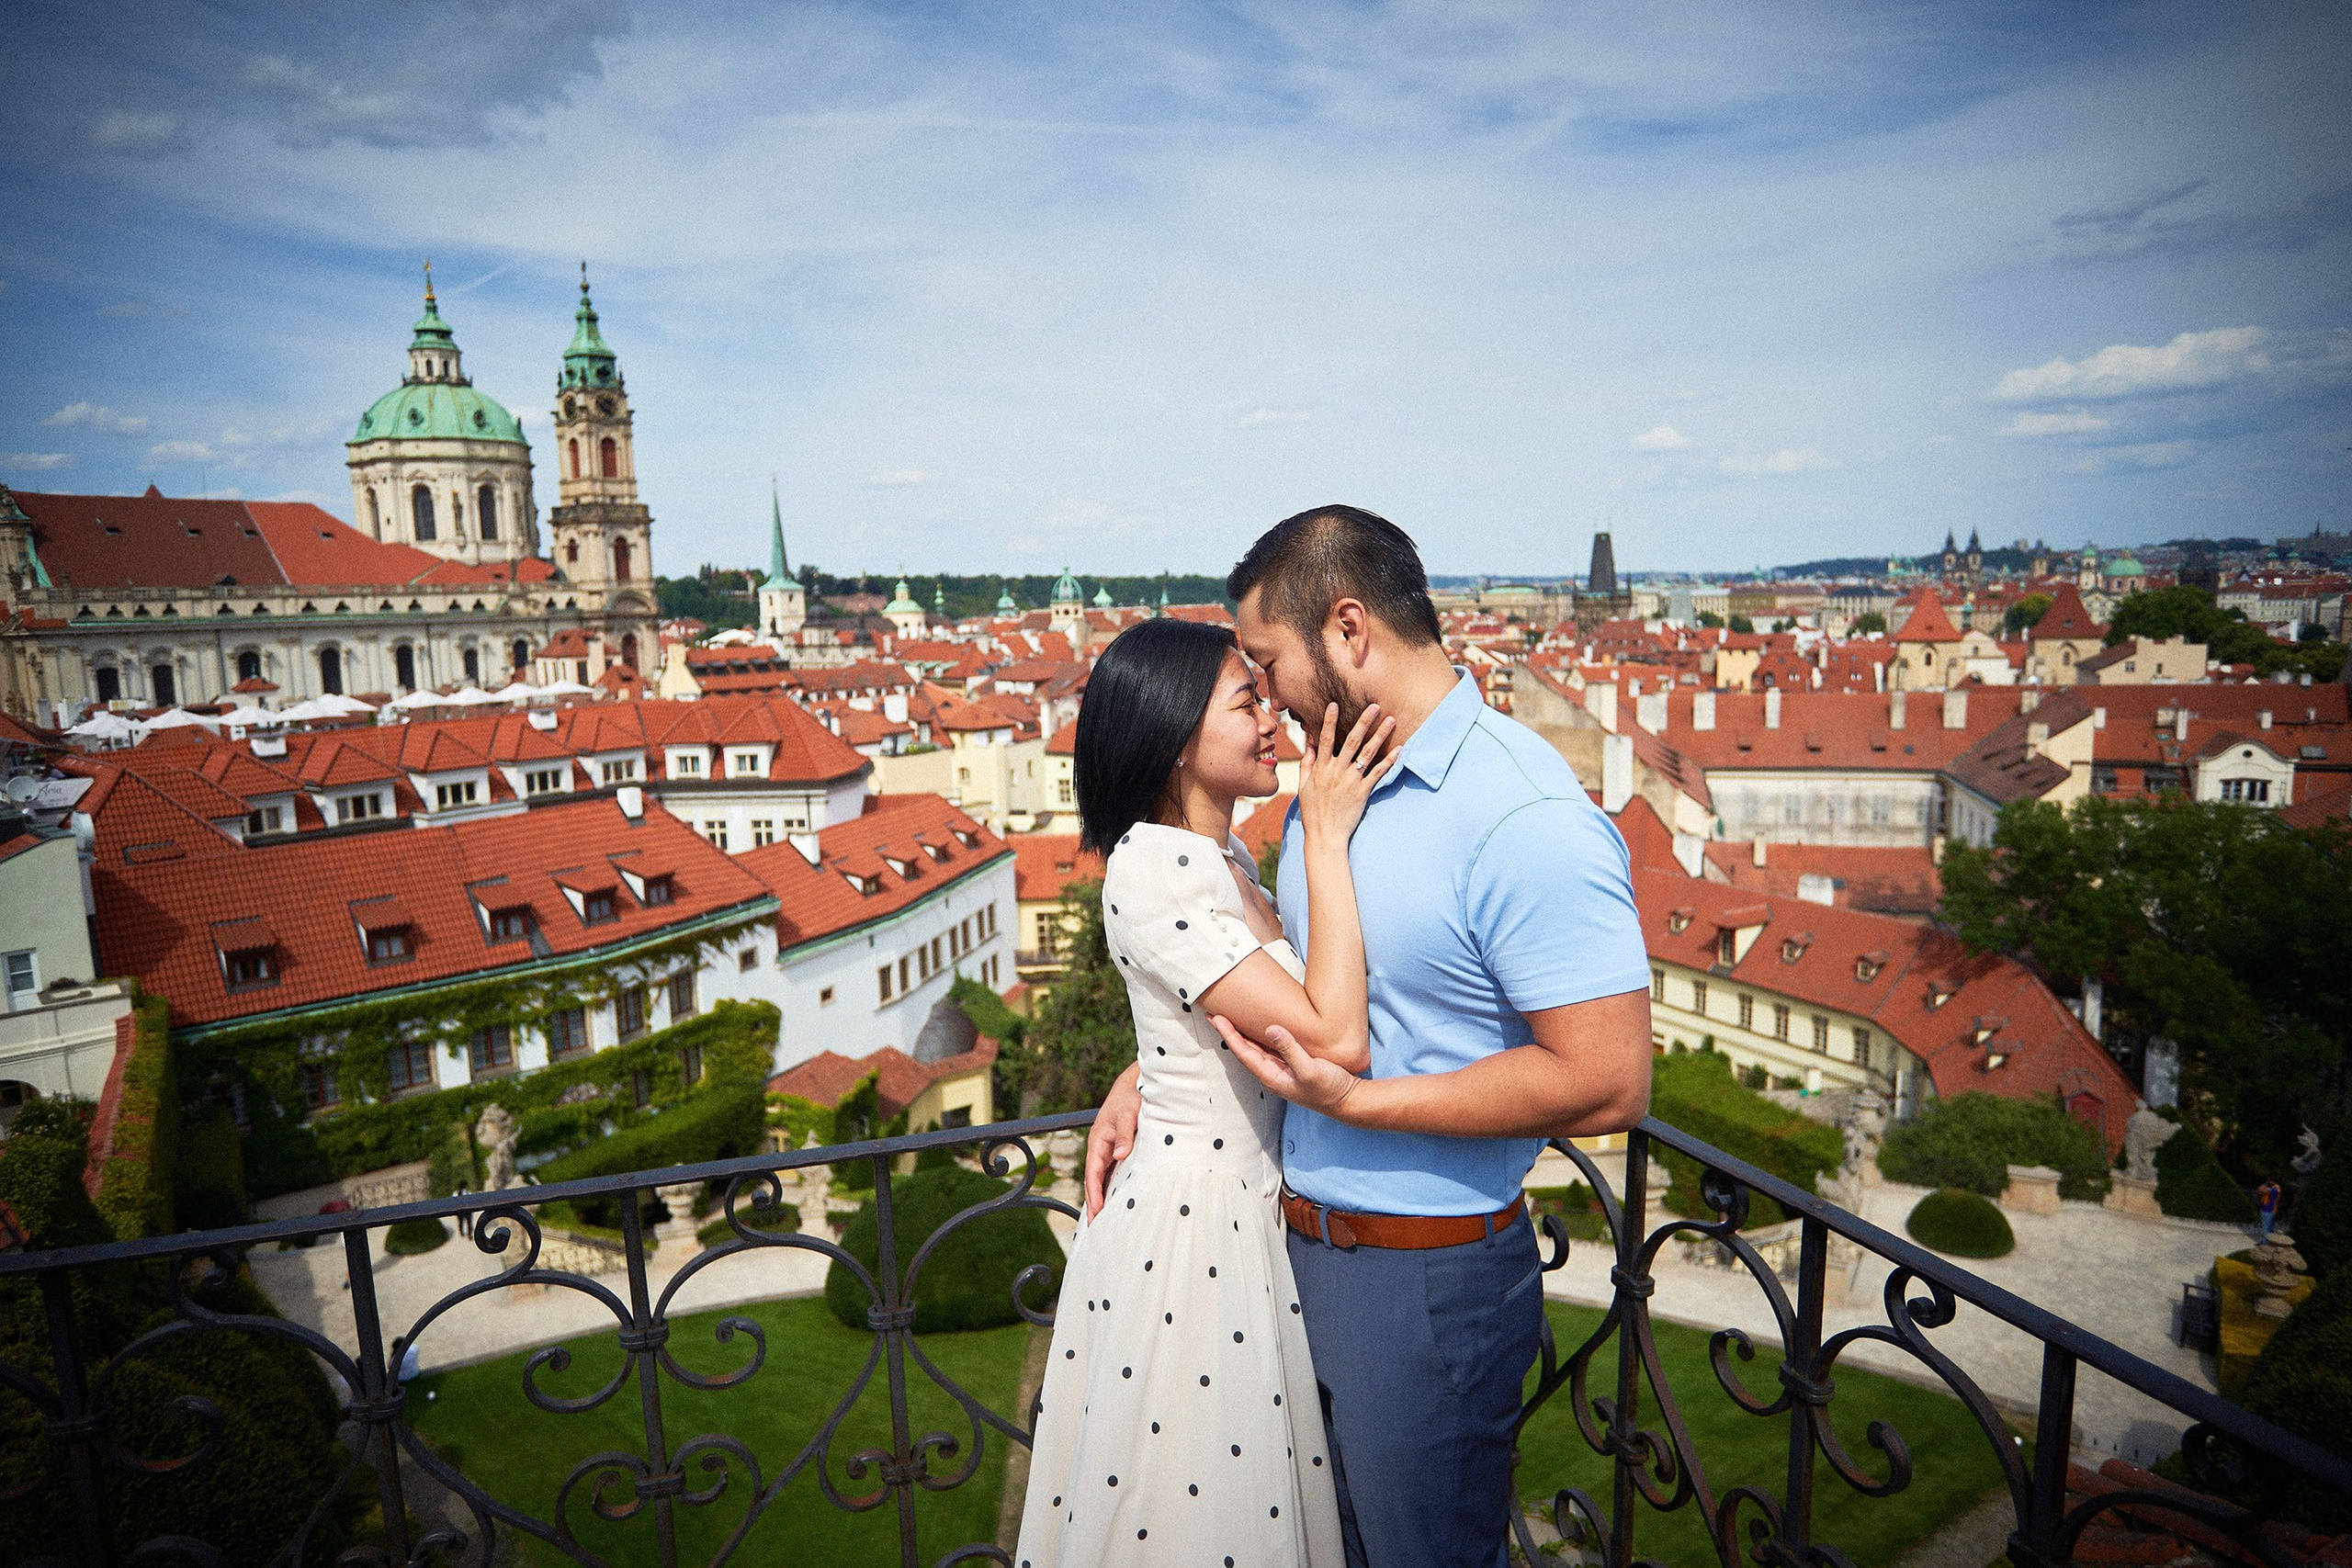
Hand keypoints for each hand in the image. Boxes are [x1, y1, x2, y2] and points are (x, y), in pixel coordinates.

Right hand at [1084, 1063, 1141, 1218]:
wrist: (1136, 1081)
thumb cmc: (1131, 1096)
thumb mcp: (1128, 1114)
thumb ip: (1123, 1134)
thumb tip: (1118, 1156)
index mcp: (1098, 1141)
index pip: (1093, 1174)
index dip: (1094, 1195)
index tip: (1097, 1214)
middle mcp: (1101, 1147)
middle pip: (1095, 1181)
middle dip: (1095, 1204)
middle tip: (1096, 1228)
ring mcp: (1109, 1149)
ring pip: (1103, 1178)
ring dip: (1103, 1197)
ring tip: (1105, 1221)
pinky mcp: (1119, 1148)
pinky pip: (1113, 1172)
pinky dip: (1112, 1187)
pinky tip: (1118, 1200)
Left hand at [1210, 1016, 1364, 1119]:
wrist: (1347, 1100)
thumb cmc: (1329, 1089)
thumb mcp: (1309, 1069)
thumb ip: (1290, 1049)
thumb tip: (1271, 1029)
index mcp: (1272, 1077)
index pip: (1244, 1053)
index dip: (1229, 1035)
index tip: (1217, 1019)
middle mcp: (1273, 1073)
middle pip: (1245, 1050)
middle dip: (1229, 1033)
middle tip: (1215, 1014)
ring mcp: (1283, 1069)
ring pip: (1256, 1048)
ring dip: (1242, 1034)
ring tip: (1230, 1018)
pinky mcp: (1293, 1064)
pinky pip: (1271, 1048)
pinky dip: (1260, 1036)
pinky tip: (1259, 1028)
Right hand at [1297, 702, 1397, 850]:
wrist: (1325, 836)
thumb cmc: (1313, 812)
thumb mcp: (1304, 786)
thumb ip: (1307, 763)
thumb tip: (1309, 743)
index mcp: (1321, 768)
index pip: (1325, 739)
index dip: (1329, 721)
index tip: (1334, 704)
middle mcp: (1336, 771)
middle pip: (1351, 740)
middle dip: (1363, 721)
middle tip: (1374, 705)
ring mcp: (1351, 781)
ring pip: (1368, 753)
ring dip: (1380, 735)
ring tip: (1391, 720)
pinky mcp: (1363, 791)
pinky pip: (1378, 773)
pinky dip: (1390, 761)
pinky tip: (1400, 749)